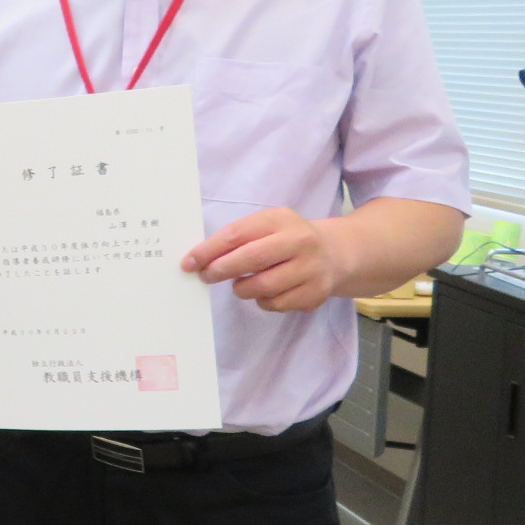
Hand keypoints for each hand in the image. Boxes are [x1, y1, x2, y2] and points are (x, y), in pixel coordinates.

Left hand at [183, 207, 347, 311]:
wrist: (335, 254)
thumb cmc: (287, 239)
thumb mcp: (266, 227)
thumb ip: (236, 238)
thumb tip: (198, 259)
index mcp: (280, 219)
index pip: (237, 234)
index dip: (209, 250)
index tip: (189, 262)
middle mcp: (299, 241)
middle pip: (251, 259)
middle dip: (221, 270)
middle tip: (206, 277)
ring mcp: (311, 268)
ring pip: (262, 287)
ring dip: (242, 289)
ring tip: (240, 284)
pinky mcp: (315, 293)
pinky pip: (275, 304)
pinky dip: (262, 301)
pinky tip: (266, 292)